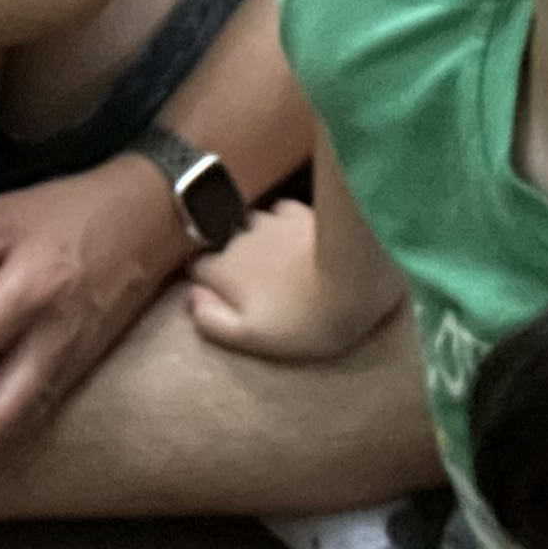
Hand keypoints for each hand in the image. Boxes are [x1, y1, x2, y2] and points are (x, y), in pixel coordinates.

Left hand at [0, 159, 186, 497]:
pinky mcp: (85, 362)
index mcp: (28, 293)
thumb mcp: (1, 217)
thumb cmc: (68, 210)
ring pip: (24, 417)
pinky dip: (8, 429)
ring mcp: (74, 356)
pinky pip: (41, 405)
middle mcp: (54, 337)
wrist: (150, 217)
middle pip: (2, 409)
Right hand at [185, 197, 406, 362]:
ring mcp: (270, 221)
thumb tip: (191, 298)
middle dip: (228, 256)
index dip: (204, 280)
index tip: (217, 293)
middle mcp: (238, 239)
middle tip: (250, 278)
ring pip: (248, 223)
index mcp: (224, 271)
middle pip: (221, 244)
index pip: (196, 268)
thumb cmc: (305, 318)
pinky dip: (281, 221)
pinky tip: (293, 232)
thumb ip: (213, 321)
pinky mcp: (299, 212)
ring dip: (254, 238)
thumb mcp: (254, 337)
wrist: (356, 278)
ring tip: (271, 255)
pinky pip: (280, 211)